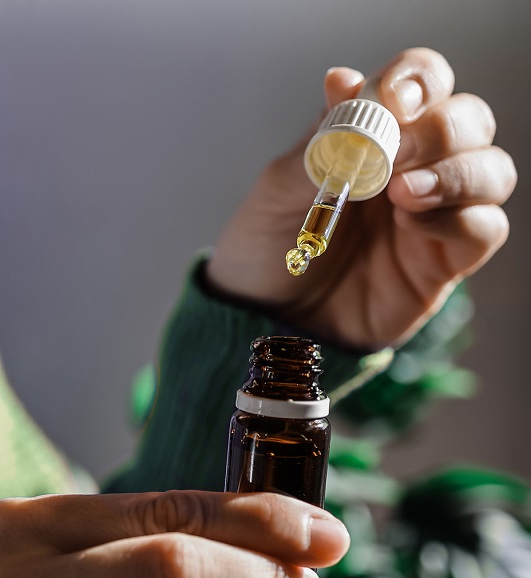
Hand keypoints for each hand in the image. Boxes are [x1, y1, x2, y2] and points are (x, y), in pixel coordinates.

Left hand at [206, 48, 515, 351]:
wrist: (264, 318)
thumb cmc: (267, 249)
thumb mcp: (277, 191)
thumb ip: (320, 142)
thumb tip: (343, 80)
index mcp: (373, 136)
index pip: (422, 84)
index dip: (419, 80)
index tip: (393, 97)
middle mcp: (414, 167)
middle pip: (470, 120)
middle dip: (441, 129)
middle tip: (396, 153)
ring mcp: (435, 214)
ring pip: (492, 169)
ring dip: (458, 172)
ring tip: (403, 193)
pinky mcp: (445, 261)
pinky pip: (486, 228)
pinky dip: (459, 219)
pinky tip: (412, 226)